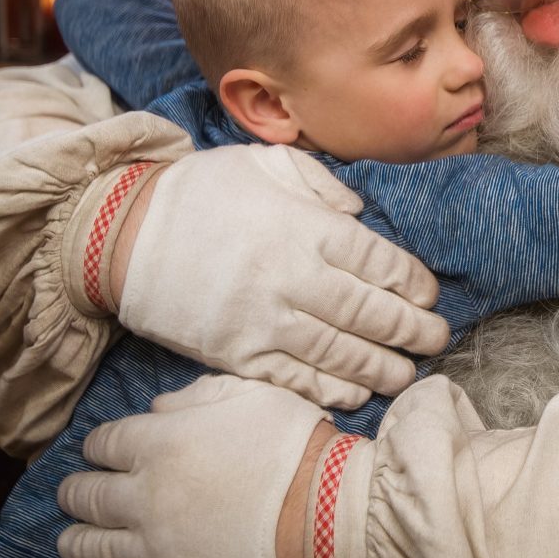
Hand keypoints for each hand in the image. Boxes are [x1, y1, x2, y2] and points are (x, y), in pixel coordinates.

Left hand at [58, 374, 327, 557]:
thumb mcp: (250, 393)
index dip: (99, 446)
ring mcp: (151, 548)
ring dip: (74, 540)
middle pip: (85, 495)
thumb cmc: (294, 446)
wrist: (325, 516)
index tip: (102, 450)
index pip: (103, 443)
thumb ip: (196, 395)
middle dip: (76, 492)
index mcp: (158, 443)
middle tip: (75, 494)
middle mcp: (142, 496)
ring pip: (88, 547)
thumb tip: (157, 408)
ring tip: (73, 538)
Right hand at [114, 144, 446, 407]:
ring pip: (340, 353)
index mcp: (306, 228)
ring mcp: (264, 320)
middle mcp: (293, 277)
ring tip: (407, 373)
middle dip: (411, 330)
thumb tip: (362, 213)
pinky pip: (295, 378)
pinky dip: (330, 389)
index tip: (428, 294)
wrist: (121, 234)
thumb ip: (322, 185)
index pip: (379, 262)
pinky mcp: (236, 353)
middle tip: (437, 338)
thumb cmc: (200, 192)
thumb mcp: (266, 164)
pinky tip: (356, 393)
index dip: (412, 284)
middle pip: (369, 313)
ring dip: (381, 367)